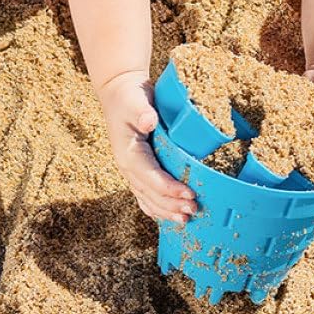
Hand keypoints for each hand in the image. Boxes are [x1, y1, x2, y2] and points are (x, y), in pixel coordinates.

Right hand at [95, 70, 196, 224]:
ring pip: (147, 198)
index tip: (190, 194)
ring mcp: (131, 170)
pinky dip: (158, 206)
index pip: (150, 177)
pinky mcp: (138, 168)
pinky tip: (169, 215)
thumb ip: (142, 112)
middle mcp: (128, 166)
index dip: (169, 188)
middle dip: (171, 205)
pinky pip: (145, 193)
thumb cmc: (130, 97)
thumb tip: (149, 121)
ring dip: (166, 211)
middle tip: (194, 210)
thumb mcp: (135, 101)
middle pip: (150, 193)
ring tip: (186, 220)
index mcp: (128, 154)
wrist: (119, 94)